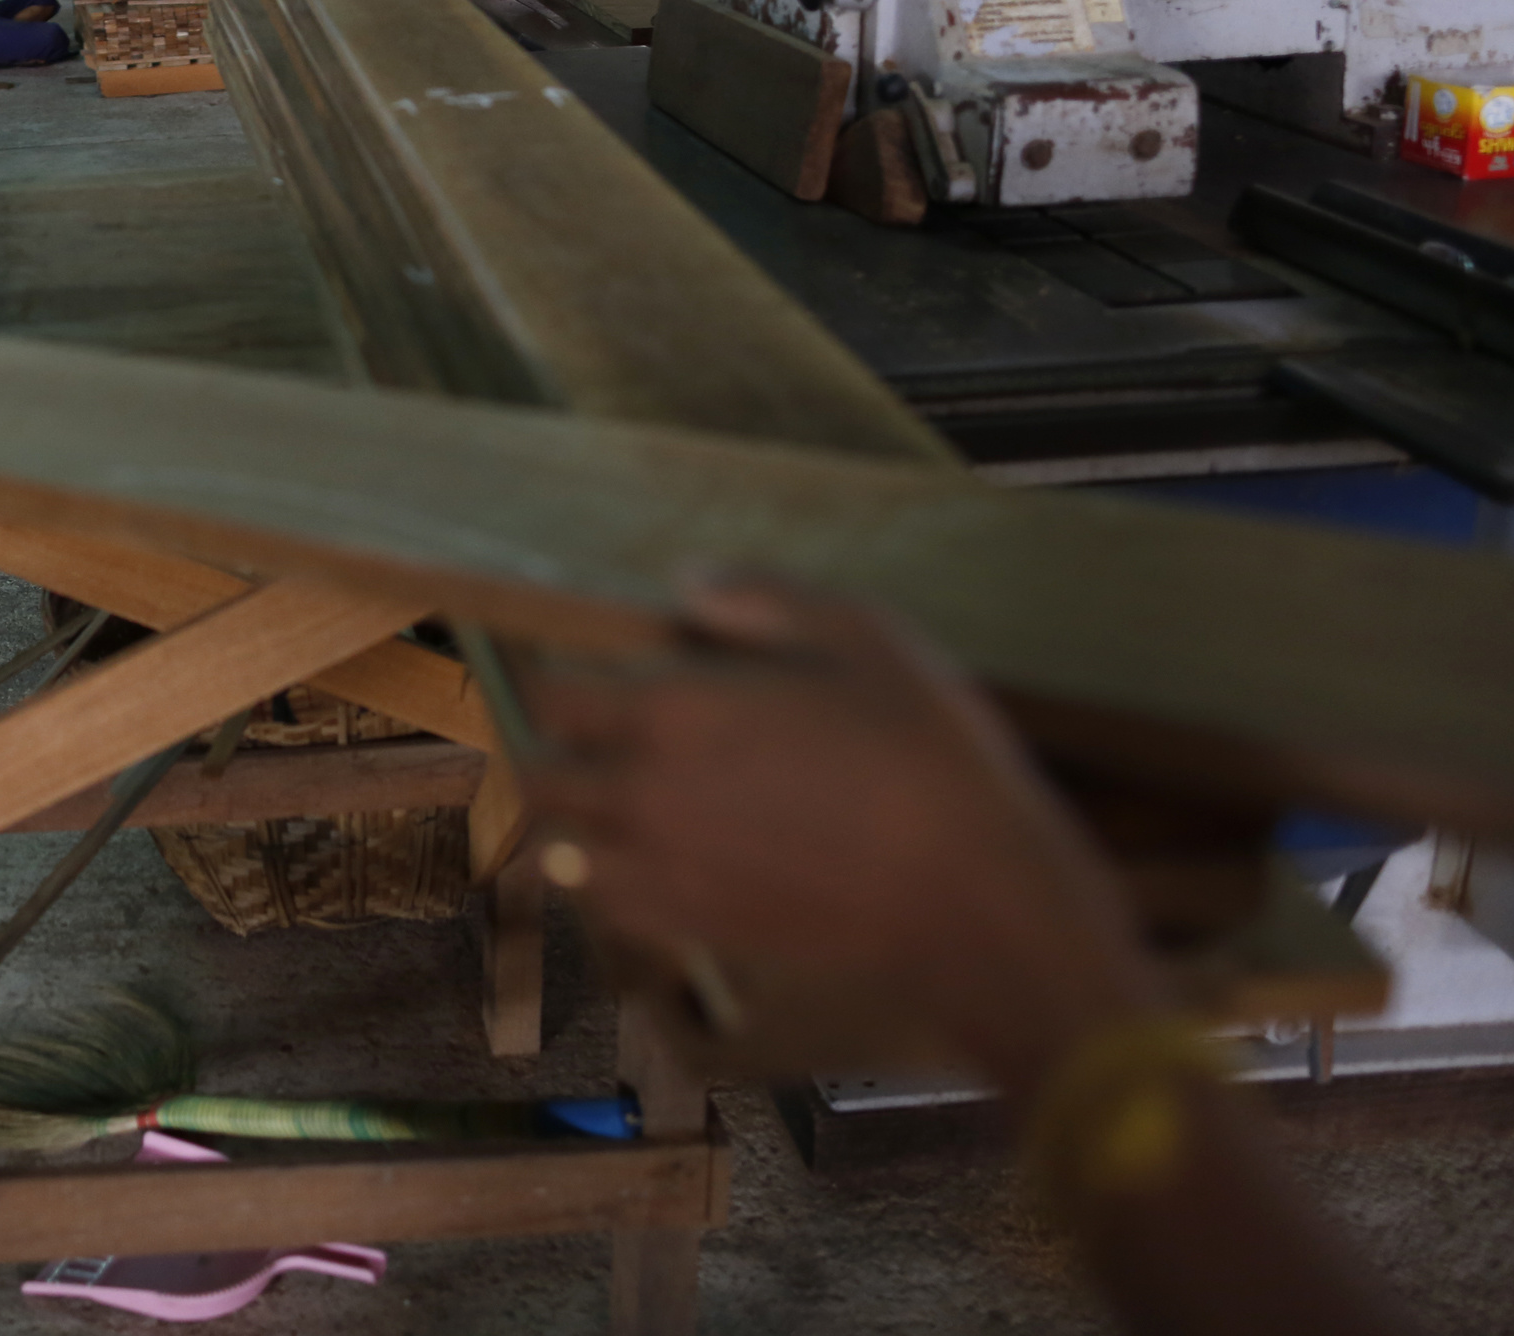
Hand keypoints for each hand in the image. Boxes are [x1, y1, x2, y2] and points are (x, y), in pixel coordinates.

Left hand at [519, 575, 1164, 1089]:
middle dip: (554, 751)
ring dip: (572, 823)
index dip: (559, 680)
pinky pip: (611, 910)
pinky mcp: (698, 933)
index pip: (551, 694)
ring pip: (562, 851)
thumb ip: (761, 598)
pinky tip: (649, 862)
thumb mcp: (861, 635)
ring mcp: (665, 873)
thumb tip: (688, 581)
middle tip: (589, 738)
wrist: (973, 896)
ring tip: (610, 802)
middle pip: (540, 777)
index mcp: (671, 711)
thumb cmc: (926, 754)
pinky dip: (608, 885)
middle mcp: (644, 794)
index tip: (582, 673)